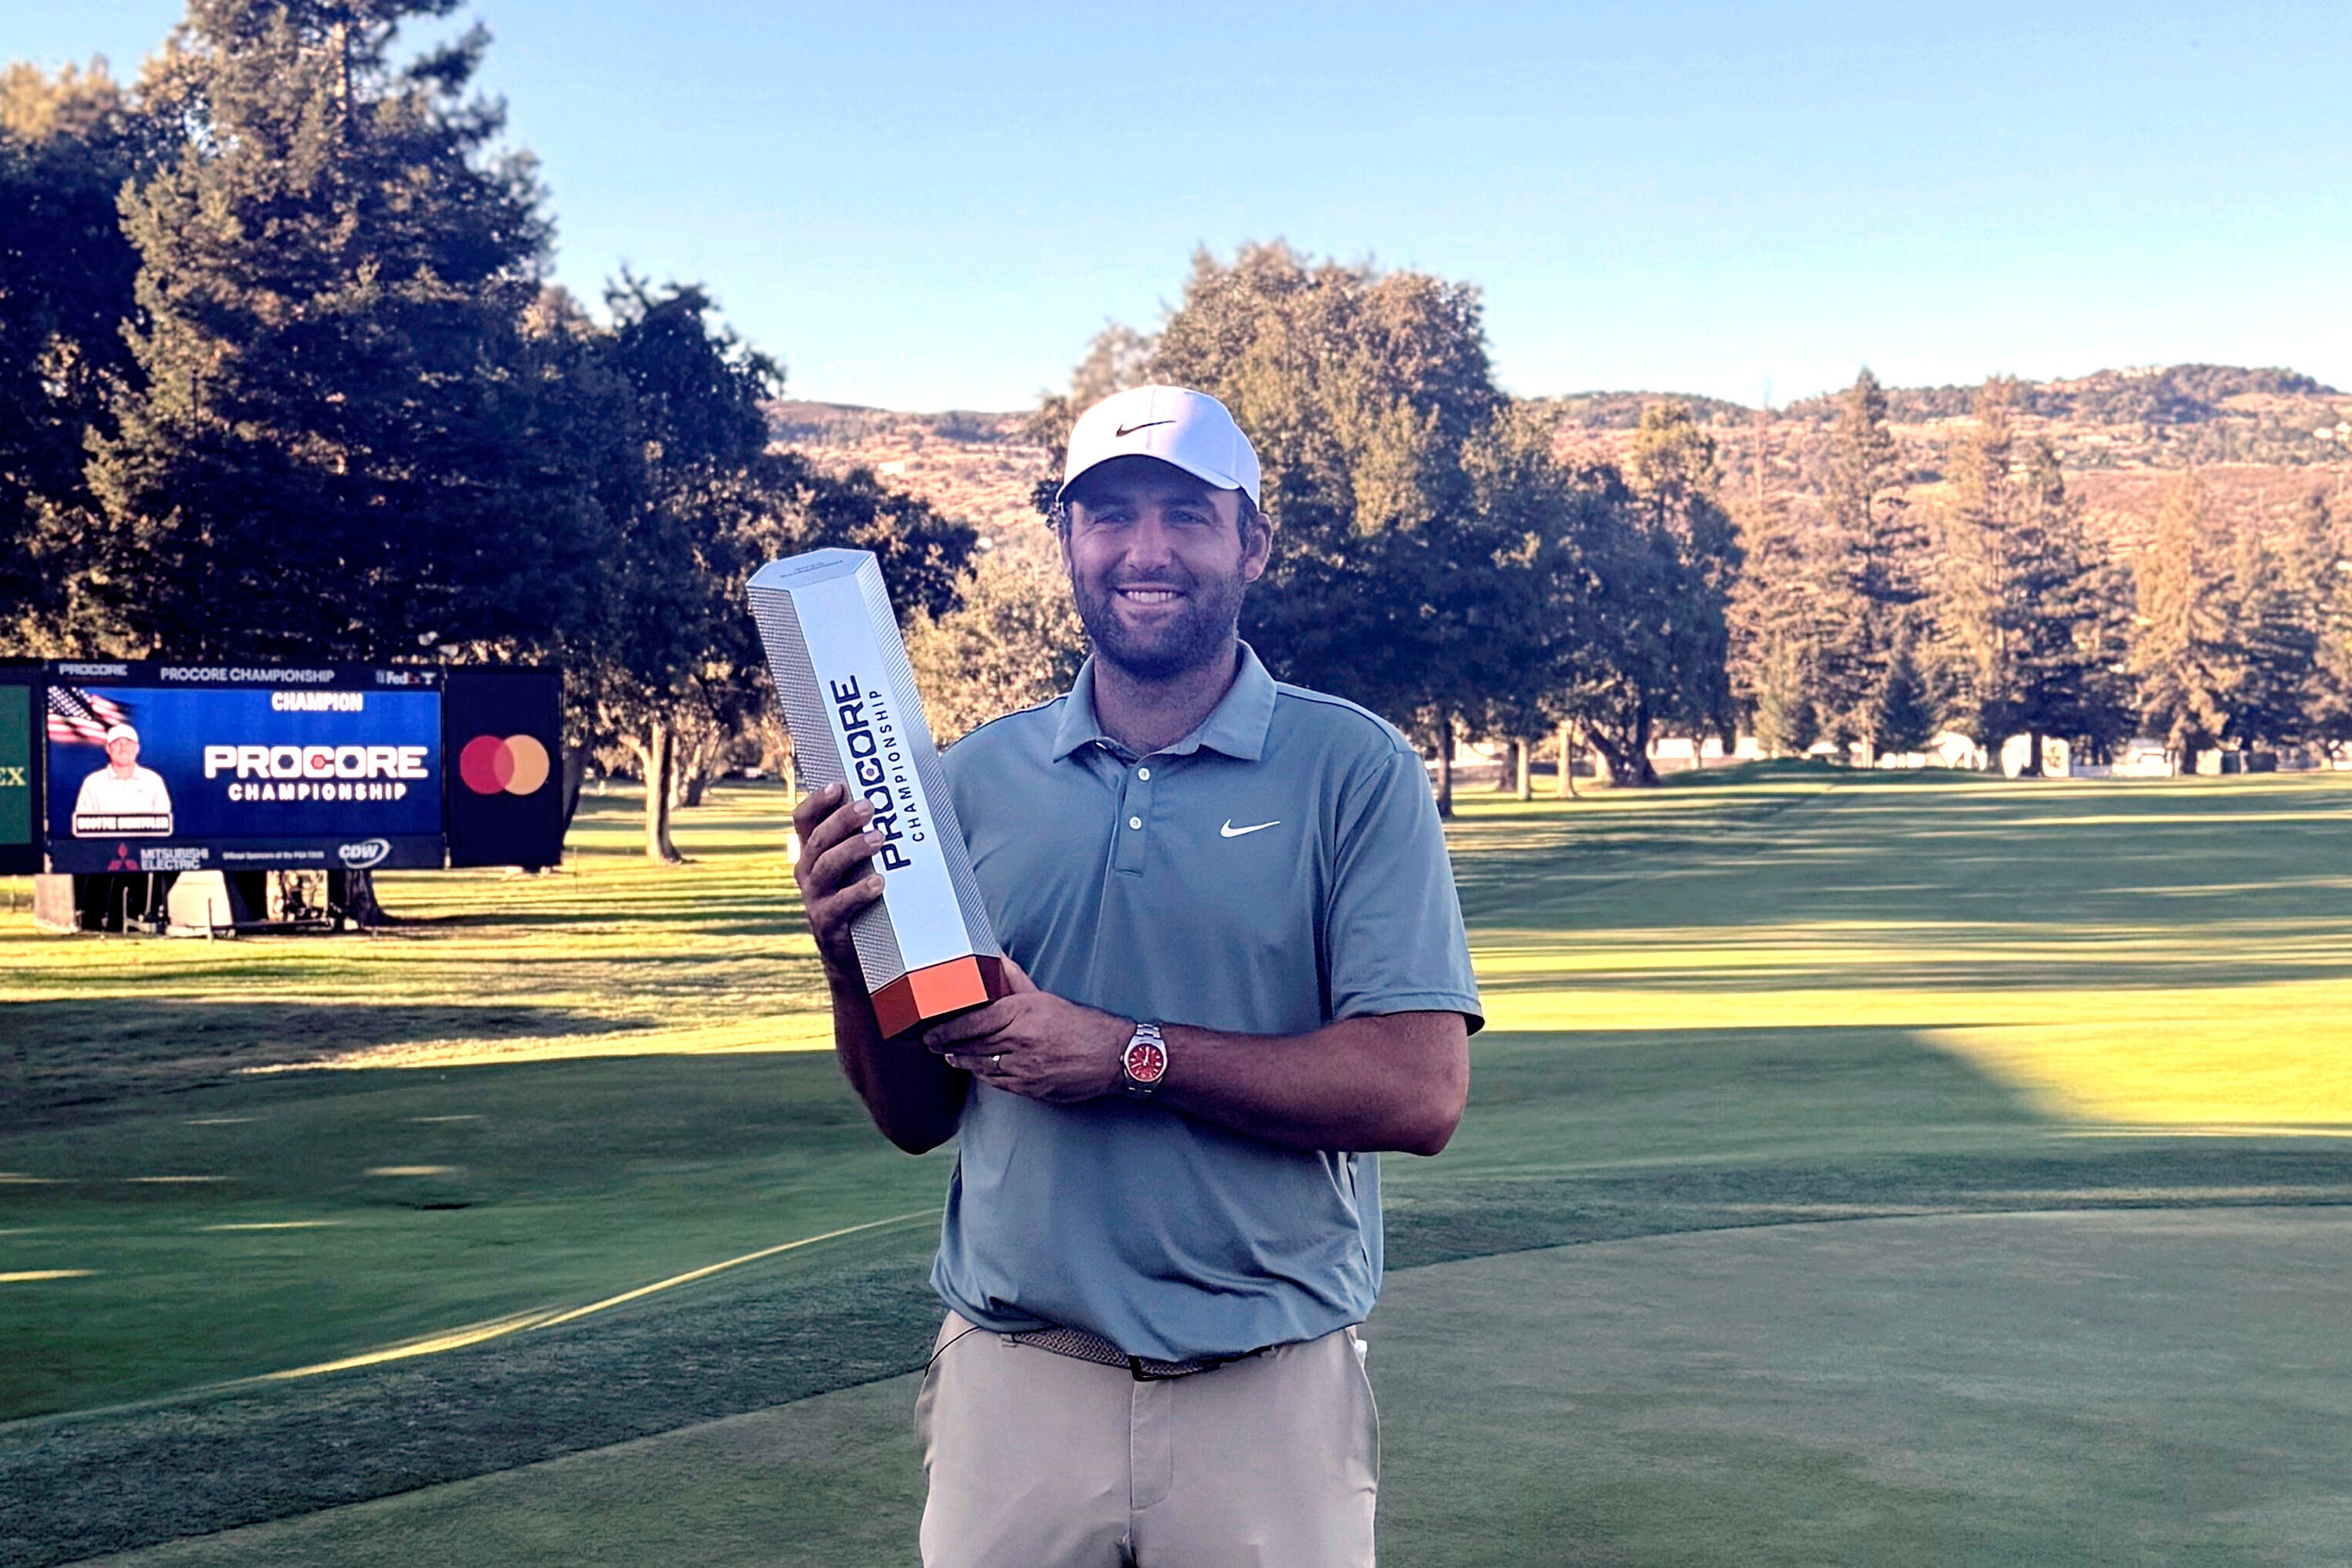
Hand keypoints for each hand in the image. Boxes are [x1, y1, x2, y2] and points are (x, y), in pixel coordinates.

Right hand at [791, 781, 883, 977]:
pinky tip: (879, 883)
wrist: (852, 956)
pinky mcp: (827, 923)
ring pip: (826, 867)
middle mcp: (807, 873)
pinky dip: (859, 891)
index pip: (803, 821)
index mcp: (811, 855)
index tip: (838, 786)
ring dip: (852, 849)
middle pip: (818, 840)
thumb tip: (901, 811)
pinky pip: (839, 904)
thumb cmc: (861, 901)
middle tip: (870, 806)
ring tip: (880, 838)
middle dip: (842, 820)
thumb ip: (865, 843)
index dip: (816, 802)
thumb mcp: (856, 870)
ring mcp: (814, 899)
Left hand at [924, 959, 1129, 1103]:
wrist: (1114, 1057)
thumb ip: (1015, 981)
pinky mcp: (1031, 1087)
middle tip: (932, 1044)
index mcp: (1023, 1012)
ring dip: (962, 1061)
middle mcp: (1020, 1039)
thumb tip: (996, 958)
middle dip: (948, 1046)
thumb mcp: (1046, 997)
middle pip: (971, 1045)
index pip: (973, 1021)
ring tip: (950, 1056)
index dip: (947, 1029)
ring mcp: (1024, 1067)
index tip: (932, 1031)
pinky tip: (978, 1070)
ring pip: (981, 1066)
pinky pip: (997, 1082)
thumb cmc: (1083, 1025)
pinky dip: (984, 1075)